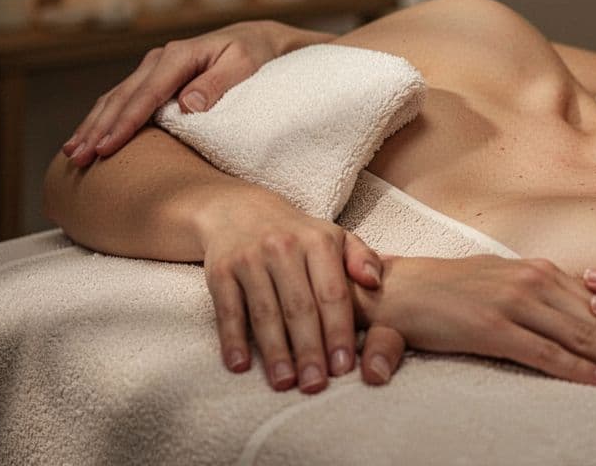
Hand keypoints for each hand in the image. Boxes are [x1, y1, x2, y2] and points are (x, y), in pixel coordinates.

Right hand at [63, 20, 329, 166]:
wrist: (257, 39)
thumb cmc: (254, 55)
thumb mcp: (245, 65)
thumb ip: (218, 84)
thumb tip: (188, 105)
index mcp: (180, 55)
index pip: (147, 94)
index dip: (126, 123)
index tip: (107, 147)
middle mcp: (160, 59)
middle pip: (122, 98)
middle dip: (98, 129)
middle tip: (78, 158)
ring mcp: (155, 68)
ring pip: (115, 98)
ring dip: (93, 126)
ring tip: (73, 153)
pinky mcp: (155, 78)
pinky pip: (123, 99)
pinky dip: (105, 118)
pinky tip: (90, 137)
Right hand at [199, 195, 381, 392]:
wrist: (240, 211)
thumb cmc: (298, 234)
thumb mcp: (335, 236)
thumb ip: (362, 258)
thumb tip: (375, 282)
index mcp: (318, 241)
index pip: (332, 293)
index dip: (339, 331)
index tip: (344, 366)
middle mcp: (283, 248)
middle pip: (299, 308)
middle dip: (309, 350)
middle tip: (315, 385)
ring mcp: (249, 259)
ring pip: (265, 313)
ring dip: (275, 352)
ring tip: (285, 383)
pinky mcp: (220, 271)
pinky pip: (227, 311)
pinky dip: (233, 339)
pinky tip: (240, 365)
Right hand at [349, 256, 595, 387]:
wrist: (396, 290)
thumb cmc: (452, 293)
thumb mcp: (508, 288)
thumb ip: (548, 301)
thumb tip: (588, 313)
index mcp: (544, 271)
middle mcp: (536, 281)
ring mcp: (516, 302)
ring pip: (583, 334)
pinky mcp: (493, 327)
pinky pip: (544, 352)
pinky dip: (577, 368)